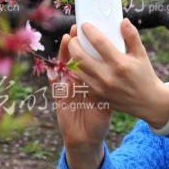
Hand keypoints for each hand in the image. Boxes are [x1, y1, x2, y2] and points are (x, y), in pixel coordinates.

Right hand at [52, 25, 112, 153]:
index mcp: (89, 79)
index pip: (86, 57)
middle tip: (78, 30)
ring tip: (67, 39)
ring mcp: (67, 88)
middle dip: (75, 43)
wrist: (86, 138)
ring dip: (63, 53)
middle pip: (73, 57)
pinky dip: (54, 74)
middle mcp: (76, 81)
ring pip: (63, 66)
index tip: (88, 30)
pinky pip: (56, 84)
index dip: (85, 44)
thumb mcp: (105, 101)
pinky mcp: (60, 97)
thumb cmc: (97, 118)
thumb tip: (115, 66)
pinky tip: (54, 65)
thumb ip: (106, 85)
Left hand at [67, 18, 168, 130]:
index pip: (99, 42)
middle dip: (73, 43)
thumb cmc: (144, 75)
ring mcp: (100, 88)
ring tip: (73, 48)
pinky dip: (76, 70)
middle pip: (80, 56)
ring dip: (71, 57)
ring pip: (76, 69)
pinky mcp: (97, 96)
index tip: (84, 25)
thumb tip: (123, 21)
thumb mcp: (141, 54)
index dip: (89, 31)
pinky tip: (77, 63)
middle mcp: (108, 76)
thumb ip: (132, 37)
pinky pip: (80, 81)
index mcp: (120, 63)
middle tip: (73, 37)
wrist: (148, 102)